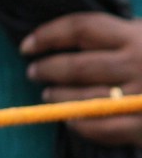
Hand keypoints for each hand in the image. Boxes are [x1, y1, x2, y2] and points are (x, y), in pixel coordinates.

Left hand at [22, 12, 141, 145]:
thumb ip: (122, 35)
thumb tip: (68, 40)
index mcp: (138, 35)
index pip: (81, 28)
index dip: (47, 35)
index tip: (27, 45)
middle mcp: (139, 62)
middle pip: (77, 66)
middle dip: (48, 69)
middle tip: (33, 72)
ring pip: (84, 98)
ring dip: (59, 98)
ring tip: (48, 96)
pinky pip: (103, 128)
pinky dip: (81, 125)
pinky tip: (71, 120)